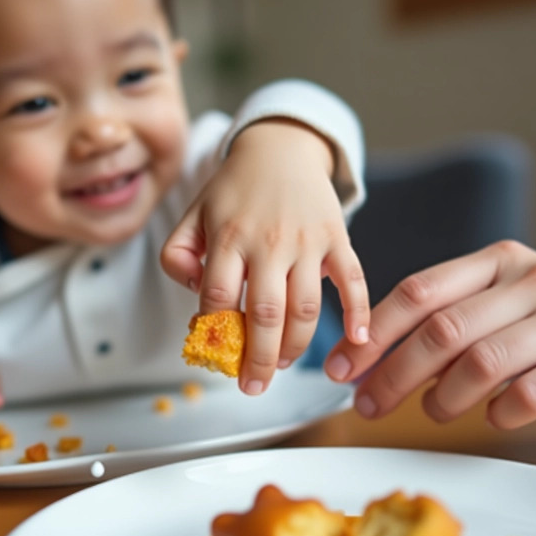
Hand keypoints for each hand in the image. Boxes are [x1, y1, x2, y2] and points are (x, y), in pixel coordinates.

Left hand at [162, 119, 369, 394]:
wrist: (281, 148)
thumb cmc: (234, 189)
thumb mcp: (193, 214)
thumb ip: (177, 254)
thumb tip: (196, 294)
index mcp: (229, 237)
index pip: (218, 295)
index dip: (215, 333)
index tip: (216, 359)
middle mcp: (268, 241)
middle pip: (264, 312)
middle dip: (257, 358)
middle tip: (252, 387)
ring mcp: (306, 240)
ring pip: (305, 306)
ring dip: (295, 345)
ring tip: (280, 366)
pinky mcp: (336, 237)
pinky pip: (352, 278)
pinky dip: (358, 311)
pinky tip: (358, 340)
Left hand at [324, 240, 535, 426]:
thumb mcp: (514, 300)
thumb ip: (455, 317)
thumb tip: (378, 357)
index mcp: (500, 261)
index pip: (419, 291)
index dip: (373, 332)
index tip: (342, 367)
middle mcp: (532, 280)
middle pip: (443, 329)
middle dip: (393, 373)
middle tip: (367, 406)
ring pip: (482, 361)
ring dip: (443, 397)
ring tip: (433, 413)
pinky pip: (533, 391)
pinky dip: (502, 412)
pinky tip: (494, 417)